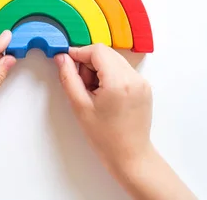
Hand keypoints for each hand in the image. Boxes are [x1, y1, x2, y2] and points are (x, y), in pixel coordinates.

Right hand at [54, 44, 152, 173]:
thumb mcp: (80, 106)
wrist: (130, 156)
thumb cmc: (105, 137)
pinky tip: (105, 95)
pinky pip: (123, 70)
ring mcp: (142, 81)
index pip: (97, 50)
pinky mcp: (144, 87)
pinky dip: (111, 76)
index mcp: (119, 81)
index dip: (79, 53)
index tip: (67, 62)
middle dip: (89, 63)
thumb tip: (62, 57)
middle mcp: (134, 77)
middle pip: (106, 53)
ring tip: (94, 93)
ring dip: (100, 69)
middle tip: (82, 85)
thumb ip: (68, 77)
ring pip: (114, 60)